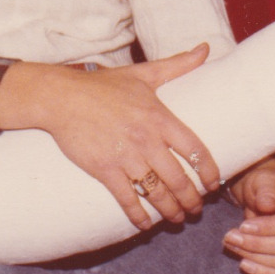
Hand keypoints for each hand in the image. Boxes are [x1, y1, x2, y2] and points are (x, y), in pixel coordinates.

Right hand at [0, 45, 220, 230]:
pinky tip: (144, 224)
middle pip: (180, 179)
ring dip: (171, 211)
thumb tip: (206, 49)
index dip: (209, 172)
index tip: (214, 184)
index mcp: (159, 117)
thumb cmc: (102, 86)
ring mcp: (126, 157)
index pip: (195, 150)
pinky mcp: (104, 169)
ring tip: (177, 218)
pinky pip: (128, 200)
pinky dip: (138, 216)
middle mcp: (146, 140)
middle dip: (192, 200)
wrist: (60, 97)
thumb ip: (177, 65)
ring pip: (158, 193)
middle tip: (196, 209)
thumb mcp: (142, 73)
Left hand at [222, 158, 274, 273]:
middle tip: (230, 236)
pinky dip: (264, 272)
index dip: (269, 228)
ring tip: (231, 244)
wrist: (264, 195)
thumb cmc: (265, 184)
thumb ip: (266, 190)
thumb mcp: (263, 179)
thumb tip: (267, 205)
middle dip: (257, 244)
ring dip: (255, 257)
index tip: (243, 226)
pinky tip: (244, 264)